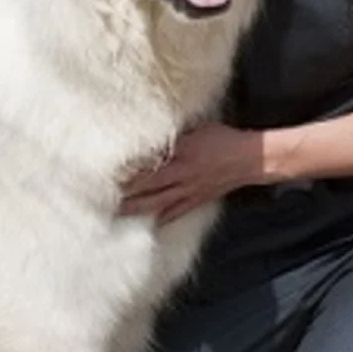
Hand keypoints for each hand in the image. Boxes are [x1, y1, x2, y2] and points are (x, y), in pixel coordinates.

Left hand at [118, 123, 262, 222]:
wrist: (249, 159)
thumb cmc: (224, 139)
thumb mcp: (198, 128)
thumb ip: (175, 135)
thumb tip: (154, 135)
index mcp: (181, 153)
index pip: (148, 163)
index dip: (127, 168)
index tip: (107, 170)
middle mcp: (182, 174)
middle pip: (147, 187)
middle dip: (124, 192)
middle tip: (102, 196)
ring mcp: (189, 190)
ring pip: (156, 203)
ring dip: (135, 208)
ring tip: (115, 212)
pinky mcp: (196, 200)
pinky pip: (175, 211)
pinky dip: (160, 217)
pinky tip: (148, 222)